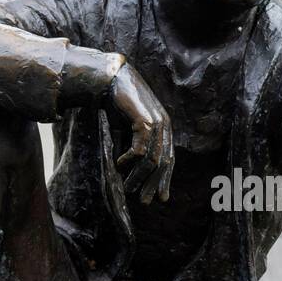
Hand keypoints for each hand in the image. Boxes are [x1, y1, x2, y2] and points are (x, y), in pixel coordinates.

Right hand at [107, 62, 173, 203]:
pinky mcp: (144, 120)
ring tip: (129, 188)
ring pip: (152, 158)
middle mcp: (165, 126)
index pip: (169, 159)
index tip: (160, 197)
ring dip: (139, 176)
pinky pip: (139, 148)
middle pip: (163, 162)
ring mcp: (156, 122)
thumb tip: (132, 169)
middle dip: (154, 183)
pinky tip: (119, 165)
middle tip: (146, 201)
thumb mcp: (131, 127)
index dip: (164, 179)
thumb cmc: (119, 103)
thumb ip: (136, 144)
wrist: (112, 79)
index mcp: (165, 128)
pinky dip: (129, 160)